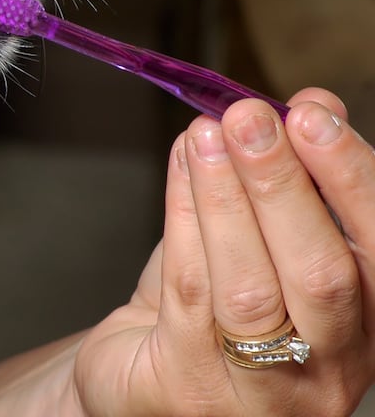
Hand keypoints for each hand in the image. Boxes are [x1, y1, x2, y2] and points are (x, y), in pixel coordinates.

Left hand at [75, 88, 374, 415]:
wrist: (142, 379)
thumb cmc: (211, 310)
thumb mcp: (265, 244)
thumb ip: (298, 183)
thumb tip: (316, 106)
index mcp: (364, 327)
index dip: (351, 179)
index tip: (314, 115)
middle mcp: (326, 367)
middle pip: (321, 275)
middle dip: (284, 185)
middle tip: (250, 117)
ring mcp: (259, 390)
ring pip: (248, 287)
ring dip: (225, 197)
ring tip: (204, 134)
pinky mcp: (187, 385)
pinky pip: (187, 291)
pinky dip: (183, 218)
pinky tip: (180, 167)